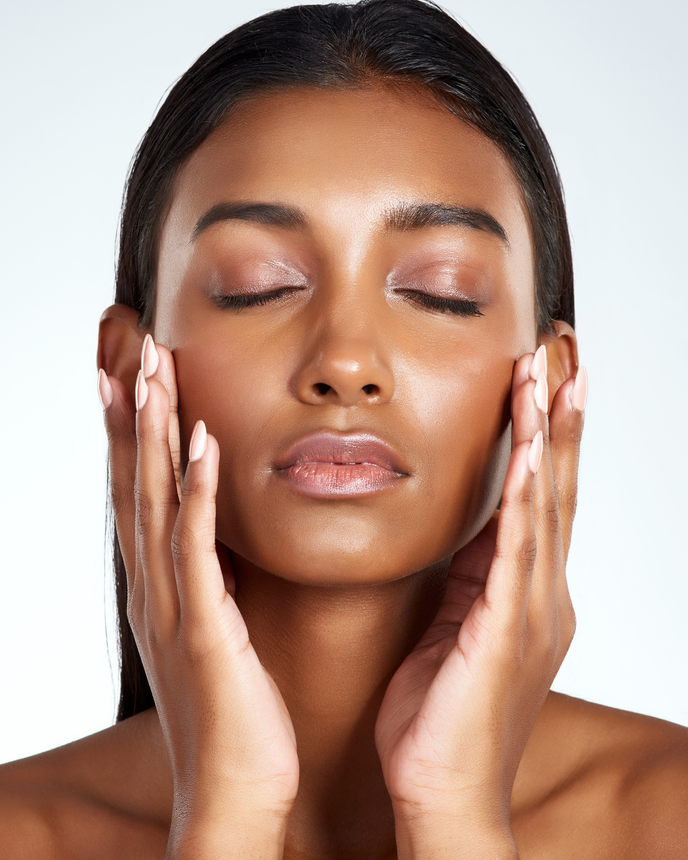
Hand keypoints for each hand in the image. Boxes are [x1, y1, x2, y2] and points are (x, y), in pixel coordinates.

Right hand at [99, 335, 298, 856]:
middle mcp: (154, 589)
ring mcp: (173, 608)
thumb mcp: (216, 633)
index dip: (132, 431)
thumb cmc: (232, 715)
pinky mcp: (205, 630)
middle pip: (136, 484)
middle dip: (131, 413)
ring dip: (154, 433)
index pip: (141, 493)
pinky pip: (198, 550)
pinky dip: (196, 494)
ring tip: (152, 369)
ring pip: (156, 503)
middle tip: (125, 348)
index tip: (131, 374)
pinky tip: (200, 444)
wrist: (234, 794)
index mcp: (160, 588)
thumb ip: (211, 583)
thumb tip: (219, 541)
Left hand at [375, 346, 584, 853]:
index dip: (544, 435)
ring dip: (546, 435)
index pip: (540, 495)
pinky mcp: (505, 629)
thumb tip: (467, 529)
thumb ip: (468, 576)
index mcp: (523, 591)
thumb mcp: (454, 624)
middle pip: (555, 486)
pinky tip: (528, 452)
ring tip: (549, 374)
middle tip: (564, 353)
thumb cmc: (440, 713)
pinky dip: (526, 496)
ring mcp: (530, 610)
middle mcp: (540, 592)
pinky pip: (516, 550)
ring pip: (544, 504)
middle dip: (559, 417)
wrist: (442, 790)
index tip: (542, 379)